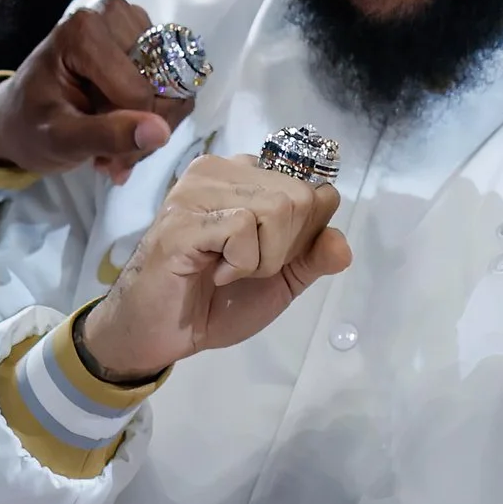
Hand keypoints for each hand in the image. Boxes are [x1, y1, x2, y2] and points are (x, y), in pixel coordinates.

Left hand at [0, 0, 194, 179]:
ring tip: (115, 143)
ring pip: (174, 86)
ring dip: (151, 124)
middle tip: (113, 156)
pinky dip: (154, 113)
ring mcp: (132, 23)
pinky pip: (173, 82)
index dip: (130, 130)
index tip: (104, 159)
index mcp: (84, 31)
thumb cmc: (29, 126)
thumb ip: (107, 135)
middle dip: (144, 128)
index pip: (138, 90)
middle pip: (162, 84)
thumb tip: (160, 131)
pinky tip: (125, 127)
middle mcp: (112, 15)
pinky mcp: (145, 36)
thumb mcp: (59, 140)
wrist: (17, 117)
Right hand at [78, 154, 350, 378]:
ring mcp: (198, 188)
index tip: (266, 258)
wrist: (160, 334)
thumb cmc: (215, 302)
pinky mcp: (183, 217)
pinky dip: (241, 264)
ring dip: (262, 259)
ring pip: (278, 208)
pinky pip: (245, 229)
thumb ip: (313, 258)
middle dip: (285, 249)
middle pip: (302, 197)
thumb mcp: (279, 280)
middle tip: (243, 267)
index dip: (304, 236)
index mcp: (247, 175)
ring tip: (226, 269)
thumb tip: (342, 244)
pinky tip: (211, 272)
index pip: (315, 189)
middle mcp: (222, 169)